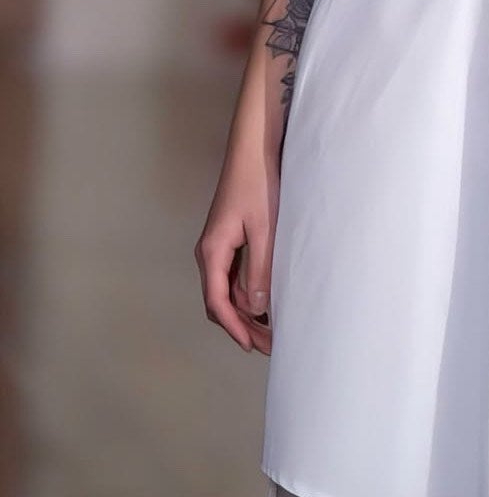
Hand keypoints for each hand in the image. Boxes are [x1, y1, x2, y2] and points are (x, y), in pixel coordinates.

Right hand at [196, 141, 278, 355]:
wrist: (253, 151)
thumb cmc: (258, 184)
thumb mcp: (264, 229)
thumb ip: (260, 269)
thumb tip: (255, 307)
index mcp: (212, 252)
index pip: (216, 301)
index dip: (234, 327)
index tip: (252, 345)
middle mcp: (210, 252)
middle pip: (220, 300)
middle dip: (242, 325)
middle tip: (268, 344)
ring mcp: (219, 246)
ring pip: (227, 289)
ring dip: (245, 310)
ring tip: (271, 329)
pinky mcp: (230, 239)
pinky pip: (234, 275)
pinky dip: (247, 292)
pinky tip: (265, 301)